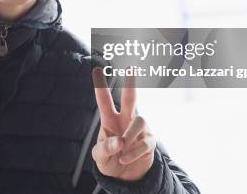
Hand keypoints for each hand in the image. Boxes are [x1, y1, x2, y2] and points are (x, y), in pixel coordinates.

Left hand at [91, 67, 155, 181]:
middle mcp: (125, 120)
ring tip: (122, 147)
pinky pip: (145, 142)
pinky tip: (125, 158)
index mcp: (109, 120)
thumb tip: (118, 141)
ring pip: (140, 120)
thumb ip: (104, 148)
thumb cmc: (109, 160)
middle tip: (131, 68)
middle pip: (130, 98)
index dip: (100, 86)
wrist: (124, 178)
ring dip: (130, 134)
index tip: (97, 69)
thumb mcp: (99, 157)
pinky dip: (134, 151)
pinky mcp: (149, 141)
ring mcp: (139, 130)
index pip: (104, 101)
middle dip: (130, 84)